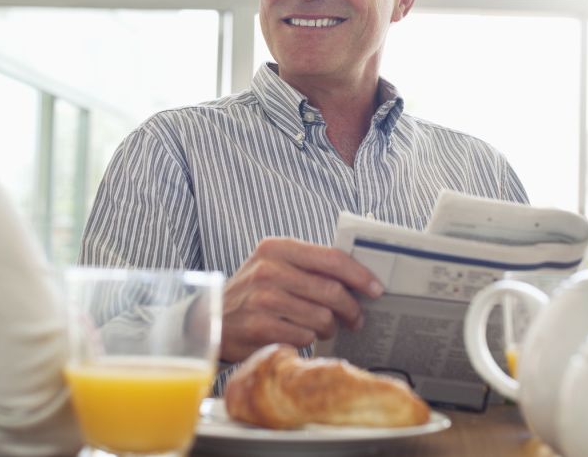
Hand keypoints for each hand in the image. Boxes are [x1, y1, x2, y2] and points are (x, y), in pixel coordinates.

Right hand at [221, 237, 383, 362]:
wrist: (210, 319)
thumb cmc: (253, 292)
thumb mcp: (274, 266)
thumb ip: (309, 266)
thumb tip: (358, 278)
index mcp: (277, 247)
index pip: (331, 258)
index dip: (359, 275)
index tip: (376, 288)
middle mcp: (268, 269)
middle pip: (331, 290)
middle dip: (351, 308)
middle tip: (356, 318)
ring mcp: (262, 298)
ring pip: (321, 317)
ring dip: (330, 327)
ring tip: (326, 328)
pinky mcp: (259, 326)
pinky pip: (304, 336)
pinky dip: (308, 339)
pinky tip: (301, 336)